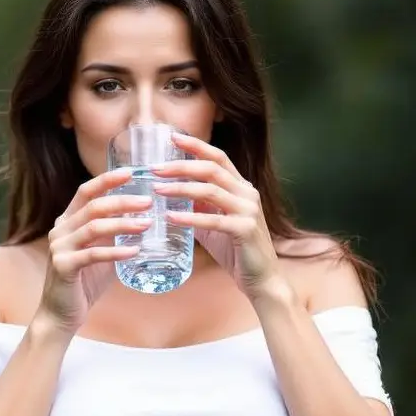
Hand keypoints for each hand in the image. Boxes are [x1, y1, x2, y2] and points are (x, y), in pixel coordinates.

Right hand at [37, 169, 151, 333]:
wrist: (61, 314)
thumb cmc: (83, 282)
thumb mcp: (100, 252)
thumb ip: (114, 236)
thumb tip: (145, 220)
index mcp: (67, 221)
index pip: (86, 192)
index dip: (107, 180)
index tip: (131, 172)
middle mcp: (60, 230)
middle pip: (93, 206)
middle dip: (122, 201)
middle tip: (148, 201)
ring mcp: (60, 248)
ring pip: (93, 227)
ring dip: (122, 224)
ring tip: (147, 224)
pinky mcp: (64, 267)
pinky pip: (93, 255)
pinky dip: (116, 252)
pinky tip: (135, 251)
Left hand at [152, 133, 282, 301]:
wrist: (261, 279)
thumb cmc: (236, 250)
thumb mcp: (214, 224)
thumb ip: (199, 209)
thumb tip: (173, 197)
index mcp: (241, 188)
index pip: (218, 158)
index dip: (196, 146)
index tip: (172, 137)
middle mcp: (247, 194)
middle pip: (212, 169)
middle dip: (181, 165)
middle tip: (154, 168)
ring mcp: (248, 211)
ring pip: (210, 190)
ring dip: (180, 188)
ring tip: (157, 189)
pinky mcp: (244, 230)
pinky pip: (213, 220)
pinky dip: (190, 217)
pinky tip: (171, 216)